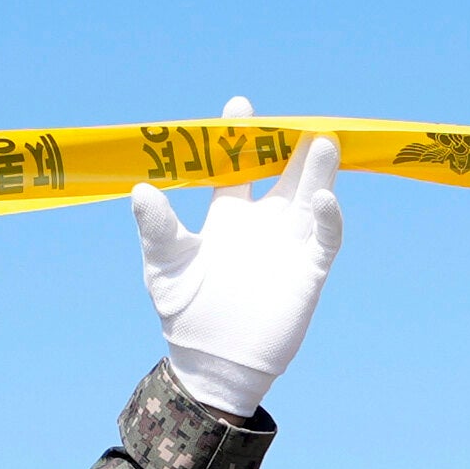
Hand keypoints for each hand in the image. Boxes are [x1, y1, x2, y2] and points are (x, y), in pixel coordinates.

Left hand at [137, 96, 345, 419]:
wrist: (213, 362)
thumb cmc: (184, 312)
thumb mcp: (165, 267)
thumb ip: (157, 229)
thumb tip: (141, 190)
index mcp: (227, 216)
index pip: (237, 165)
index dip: (239, 135)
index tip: (240, 106)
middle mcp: (262, 223)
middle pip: (282, 173)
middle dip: (290, 146)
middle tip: (297, 119)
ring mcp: (288, 245)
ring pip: (309, 197)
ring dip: (319, 172)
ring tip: (324, 142)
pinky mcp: (309, 271)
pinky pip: (325, 239)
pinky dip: (328, 219)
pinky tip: (324, 201)